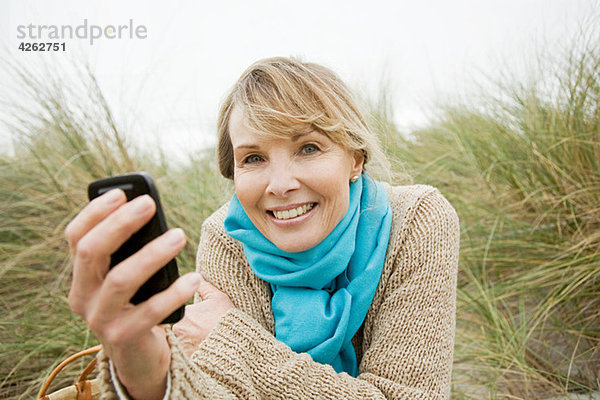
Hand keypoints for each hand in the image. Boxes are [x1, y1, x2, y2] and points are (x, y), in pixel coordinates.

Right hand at [65, 189, 200, 399]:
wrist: (137, 355)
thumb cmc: (137, 303)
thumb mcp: (127, 276)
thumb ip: (130, 251)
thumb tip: (151, 214)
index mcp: (81, 276)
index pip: (76, 238)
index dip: (95, 213)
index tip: (121, 193)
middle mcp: (82, 296)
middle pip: (91, 252)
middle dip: (120, 224)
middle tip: (150, 204)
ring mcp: (100, 319)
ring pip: (121, 280)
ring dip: (151, 254)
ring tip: (180, 236)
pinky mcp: (123, 337)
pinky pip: (149, 312)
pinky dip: (173, 293)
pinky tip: (194, 278)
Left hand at [173, 275, 233, 356]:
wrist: (234, 345)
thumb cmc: (226, 319)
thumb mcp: (218, 298)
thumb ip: (204, 286)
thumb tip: (196, 278)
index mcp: (183, 313)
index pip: (184, 310)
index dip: (196, 312)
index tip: (206, 315)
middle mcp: (178, 329)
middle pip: (183, 324)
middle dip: (193, 324)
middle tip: (208, 325)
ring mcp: (182, 344)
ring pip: (185, 337)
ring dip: (193, 336)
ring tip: (209, 335)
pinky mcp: (187, 357)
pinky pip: (188, 350)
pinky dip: (195, 348)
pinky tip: (208, 344)